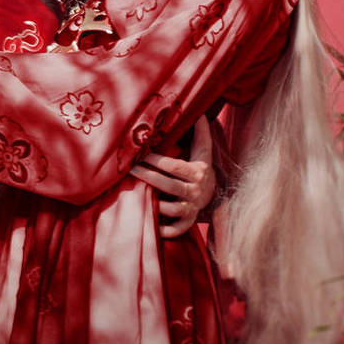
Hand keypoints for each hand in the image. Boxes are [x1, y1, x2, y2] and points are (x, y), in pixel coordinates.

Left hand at [130, 115, 215, 238]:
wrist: (213, 193)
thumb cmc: (199, 168)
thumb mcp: (203, 151)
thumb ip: (201, 133)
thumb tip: (201, 112)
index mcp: (197, 172)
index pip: (174, 166)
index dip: (156, 160)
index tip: (139, 153)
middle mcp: (196, 191)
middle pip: (169, 186)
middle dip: (148, 177)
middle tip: (129, 170)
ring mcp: (192, 208)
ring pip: (172, 209)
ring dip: (156, 204)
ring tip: (137, 196)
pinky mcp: (189, 222)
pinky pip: (177, 229)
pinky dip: (166, 230)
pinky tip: (151, 225)